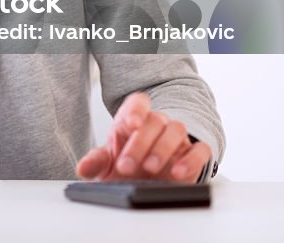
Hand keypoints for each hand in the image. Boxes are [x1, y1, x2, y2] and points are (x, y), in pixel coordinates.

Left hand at [75, 92, 211, 182]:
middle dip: (140, 143)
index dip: (136, 109)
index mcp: (134, 120)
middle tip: (126, 165)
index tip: (131, 123)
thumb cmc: (127, 164)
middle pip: (155, 120)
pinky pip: (200, 150)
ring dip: (163, 149)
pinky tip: (177, 173)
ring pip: (177, 130)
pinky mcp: (194, 155)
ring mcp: (177, 138)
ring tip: (150, 168)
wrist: (148, 180)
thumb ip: (95, 162)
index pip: (138, 103)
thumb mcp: (107, 164)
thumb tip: (83, 167)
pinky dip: (191, 161)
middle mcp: (157, 125)